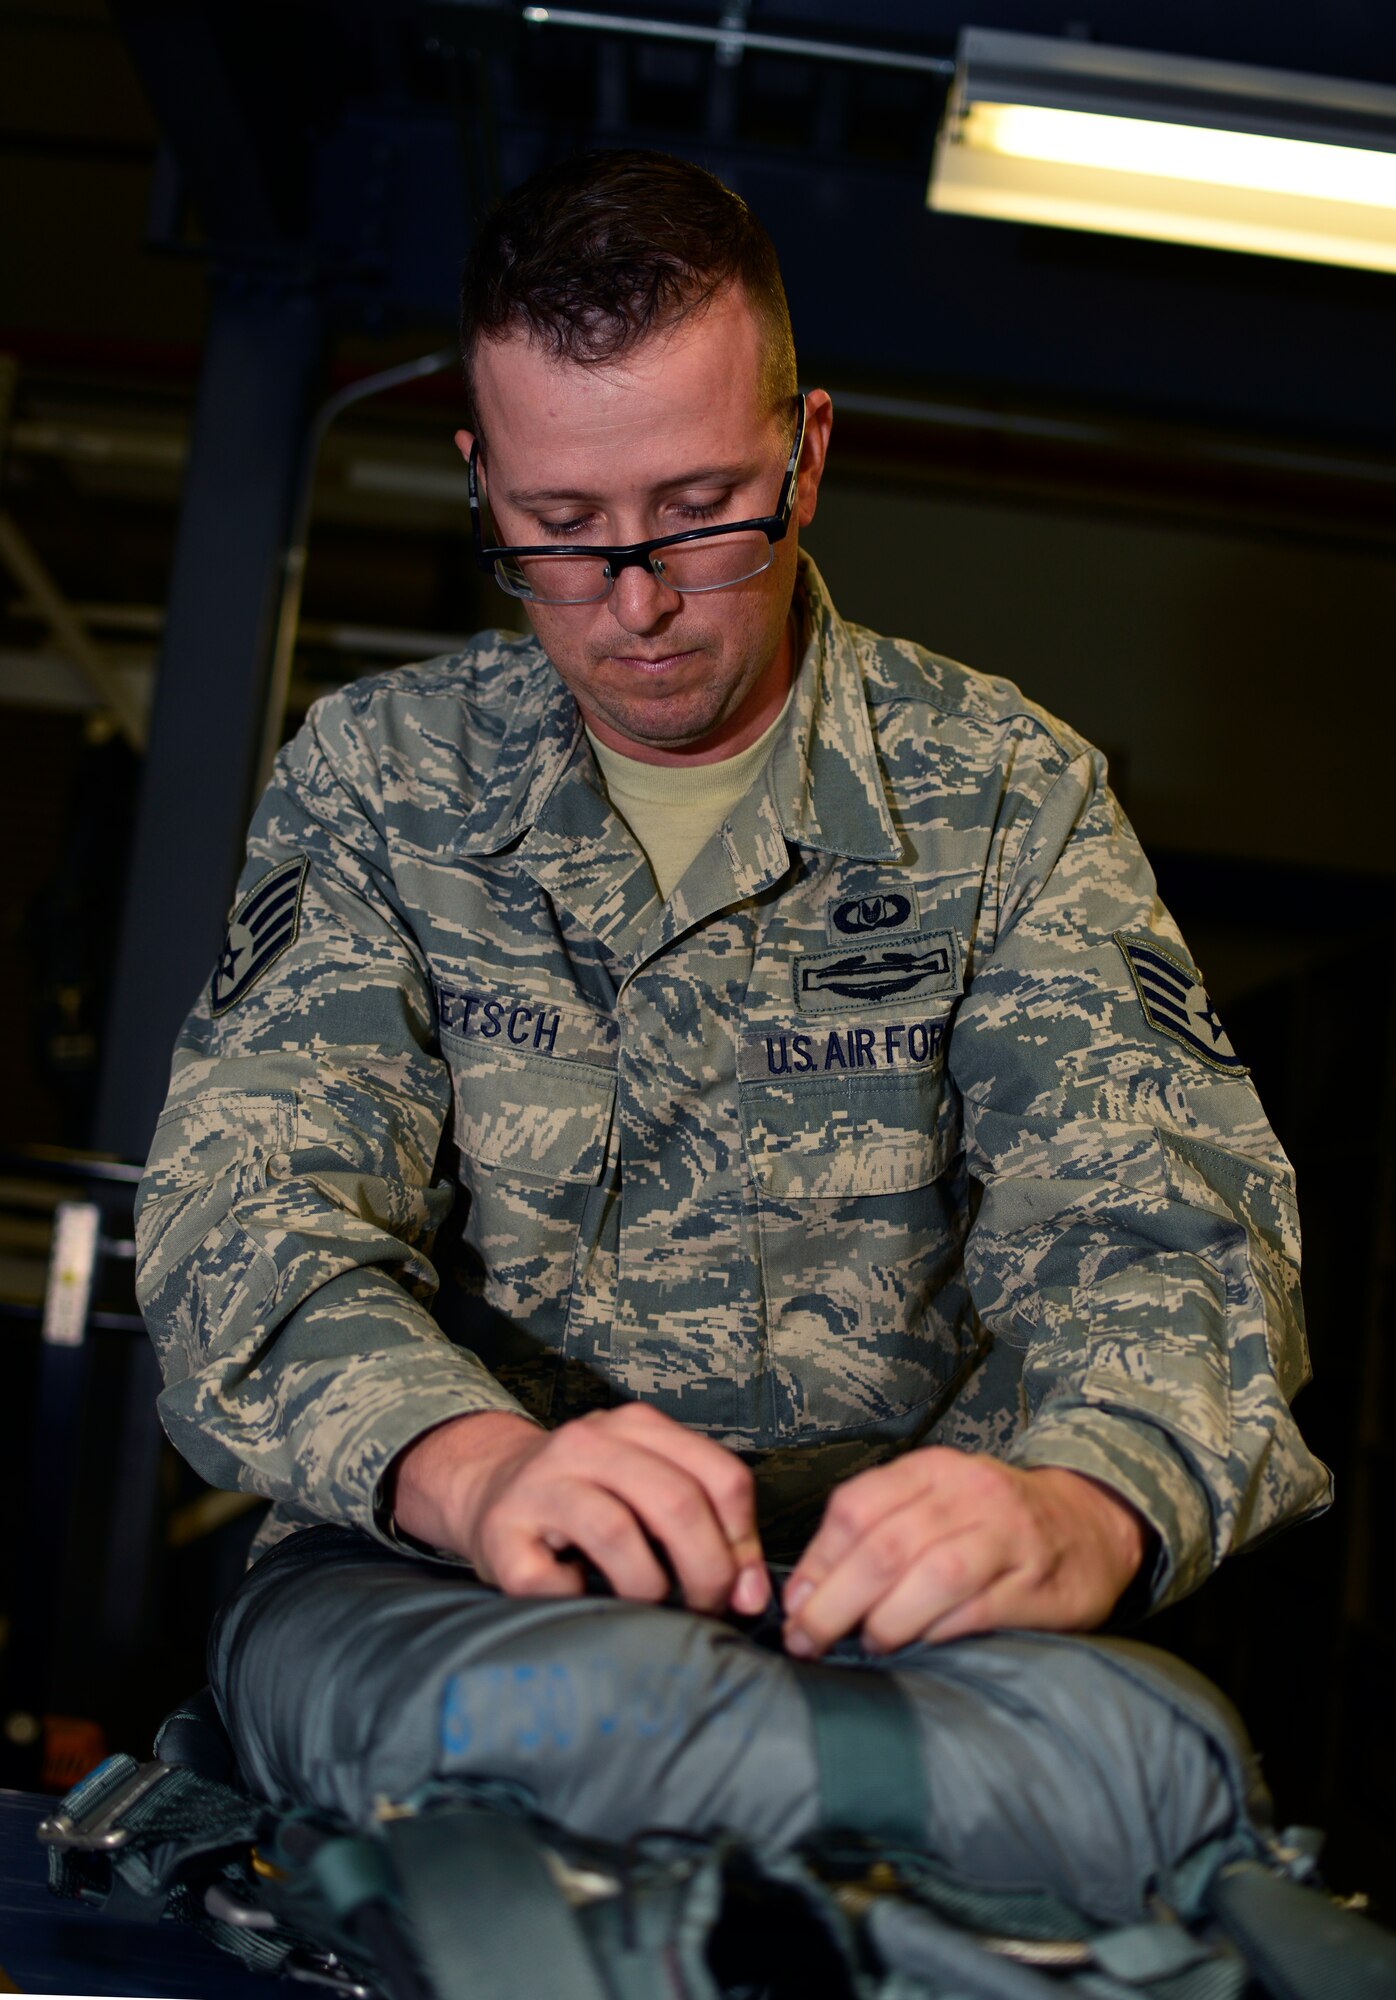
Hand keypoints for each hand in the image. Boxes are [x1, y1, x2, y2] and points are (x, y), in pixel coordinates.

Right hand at [391, 1403, 768, 1615]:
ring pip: (617, 1532)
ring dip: (649, 1588)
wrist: (487, 1486)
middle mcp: (589, 1442)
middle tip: (705, 1611)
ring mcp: (540, 1483)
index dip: (744, 1541)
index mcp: (636, 1427)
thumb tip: (751, 1594)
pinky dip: (578, 1600)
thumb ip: (706, 1526)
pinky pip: (553, 1579)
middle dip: (707, 1572)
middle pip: (676, 1502)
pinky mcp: (500, 1531)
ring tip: (651, 1609)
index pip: (722, 1476)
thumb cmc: (586, 1500)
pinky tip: (582, 1597)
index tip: (743, 1588)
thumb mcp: (648, 1490)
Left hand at [781, 1450, 1147, 1657]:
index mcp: (933, 1470)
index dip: (818, 1562)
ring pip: (931, 1577)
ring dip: (886, 1620)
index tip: (794, 1605)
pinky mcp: (1037, 1584)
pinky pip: (976, 1611)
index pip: (856, 1508)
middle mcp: (970, 1494)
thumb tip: (805, 1593)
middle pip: (885, 1547)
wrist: (1091, 1522)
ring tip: (869, 1644)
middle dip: (835, 1602)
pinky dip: (937, 1632)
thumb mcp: (936, 1502)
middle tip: (808, 1642)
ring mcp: (1008, 1537)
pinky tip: (919, 1645)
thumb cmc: (992, 1521)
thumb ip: (877, 1532)